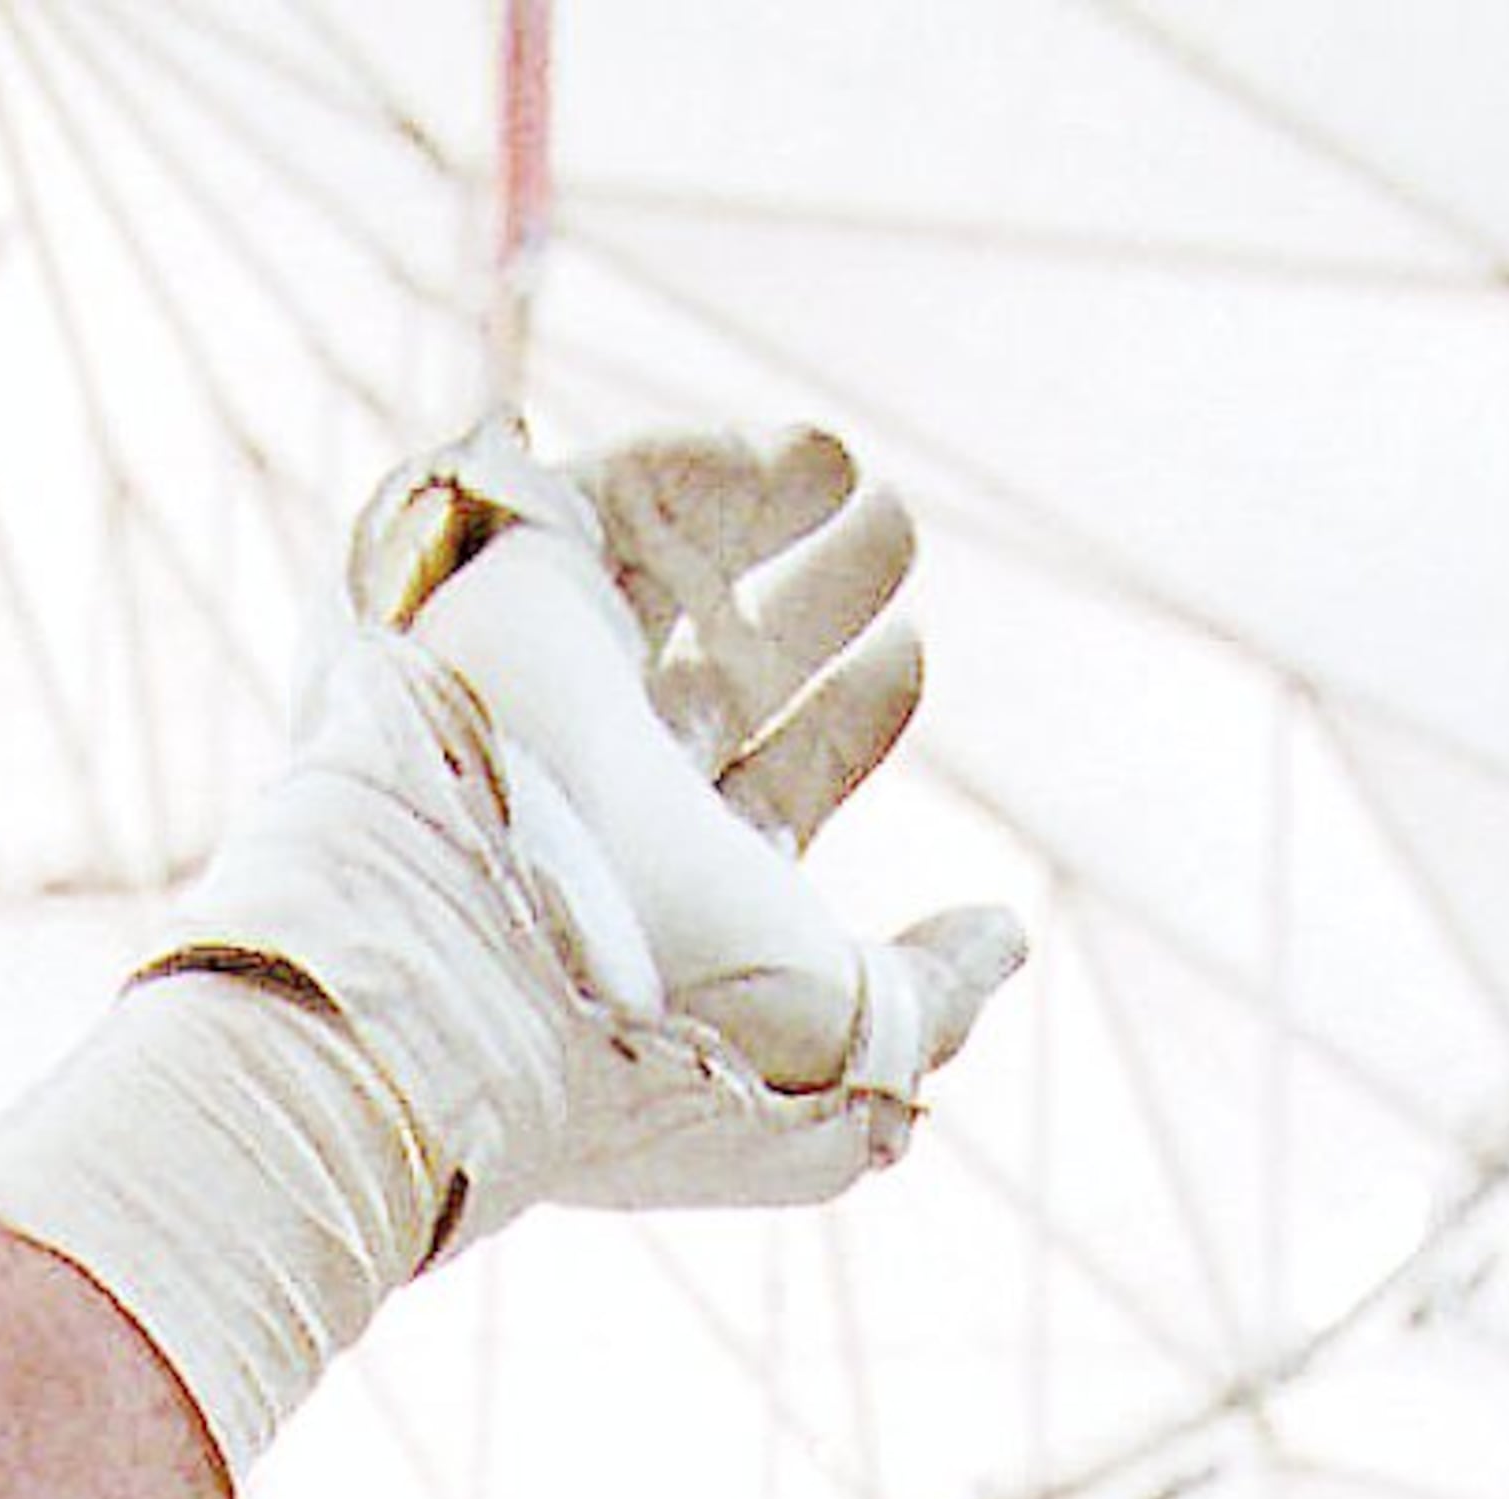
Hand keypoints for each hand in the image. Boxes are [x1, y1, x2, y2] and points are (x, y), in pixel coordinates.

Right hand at [166, 417, 1020, 1250]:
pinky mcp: (513, 594)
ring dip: (766, 519)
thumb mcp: (852, 1034)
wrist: (502, 942)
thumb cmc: (680, 1013)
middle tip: (895, 533)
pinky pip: (610, 502)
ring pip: (667, 583)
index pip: (766, 791)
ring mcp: (559, 693)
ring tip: (859, 475)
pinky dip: (706, 470)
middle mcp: (611, 797)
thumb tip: (1006, 940)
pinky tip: (805, 454)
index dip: (841, 723)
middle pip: (718, 676)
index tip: (909, 653)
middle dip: (809, 607)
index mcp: (675, 900)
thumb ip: (938, 993)